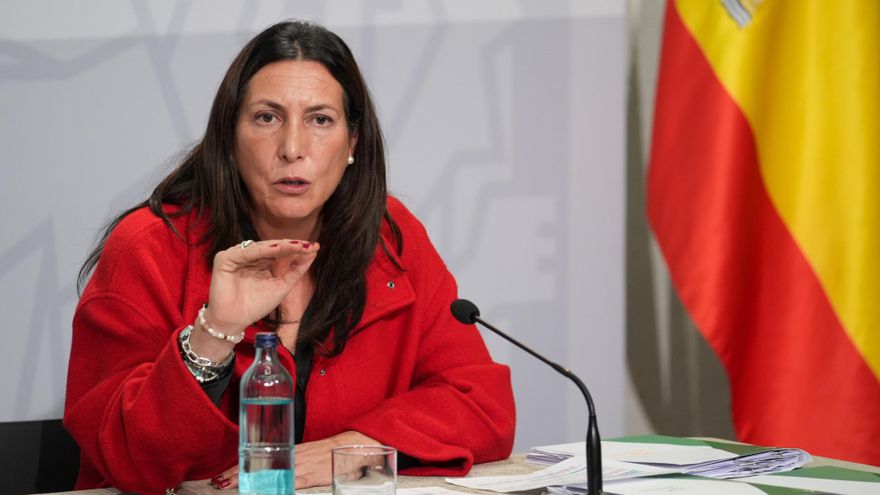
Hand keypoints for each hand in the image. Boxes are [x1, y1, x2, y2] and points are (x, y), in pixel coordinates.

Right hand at [188, 240, 317, 361]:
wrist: (235, 321)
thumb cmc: (256, 305)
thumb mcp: (282, 286)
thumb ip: (296, 269)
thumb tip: (313, 251)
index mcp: (263, 261)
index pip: (282, 251)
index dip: (298, 249)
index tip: (315, 247)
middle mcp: (251, 256)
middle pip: (274, 246)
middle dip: (292, 246)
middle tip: (308, 245)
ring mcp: (237, 256)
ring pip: (262, 247)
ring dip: (280, 245)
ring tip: (297, 245)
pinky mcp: (225, 258)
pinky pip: (246, 252)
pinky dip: (262, 250)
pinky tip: (277, 248)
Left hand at [208, 431, 379, 489]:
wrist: (353, 447)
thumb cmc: (329, 452)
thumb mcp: (306, 454)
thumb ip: (291, 462)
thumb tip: (272, 473)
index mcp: (290, 449)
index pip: (258, 458)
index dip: (239, 466)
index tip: (223, 475)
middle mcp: (292, 456)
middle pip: (259, 466)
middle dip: (238, 474)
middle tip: (220, 483)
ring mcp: (300, 466)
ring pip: (269, 475)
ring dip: (250, 482)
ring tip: (232, 487)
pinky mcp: (310, 476)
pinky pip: (289, 484)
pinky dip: (275, 489)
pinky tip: (264, 492)